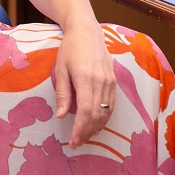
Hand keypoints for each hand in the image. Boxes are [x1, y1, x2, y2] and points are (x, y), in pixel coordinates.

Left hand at [53, 22, 114, 147]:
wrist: (88, 32)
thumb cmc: (70, 48)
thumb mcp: (61, 69)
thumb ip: (62, 93)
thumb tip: (61, 116)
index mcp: (85, 79)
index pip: (85, 112)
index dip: (80, 129)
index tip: (73, 141)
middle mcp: (101, 82)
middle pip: (96, 115)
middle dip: (87, 132)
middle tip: (77, 143)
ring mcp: (110, 82)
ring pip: (106, 112)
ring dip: (96, 128)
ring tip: (85, 137)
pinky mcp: (114, 81)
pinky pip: (111, 105)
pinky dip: (104, 118)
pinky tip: (96, 124)